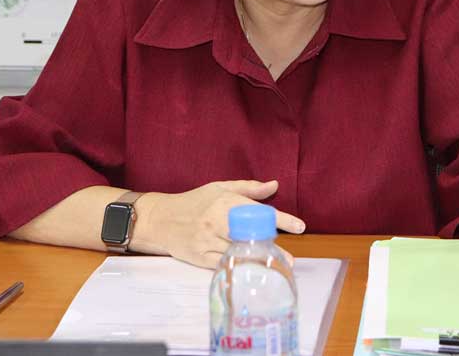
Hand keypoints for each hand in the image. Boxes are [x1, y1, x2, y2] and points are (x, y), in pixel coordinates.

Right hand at [136, 180, 304, 268]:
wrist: (159, 220)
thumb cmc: (193, 202)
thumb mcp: (218, 188)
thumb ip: (248, 188)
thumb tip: (274, 185)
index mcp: (224, 201)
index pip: (258, 211)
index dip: (281, 220)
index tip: (300, 226)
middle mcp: (217, 221)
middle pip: (252, 235)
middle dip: (272, 247)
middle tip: (288, 258)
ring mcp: (208, 241)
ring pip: (239, 253)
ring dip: (259, 260)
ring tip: (275, 267)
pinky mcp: (200, 258)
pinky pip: (224, 265)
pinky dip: (239, 269)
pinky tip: (251, 272)